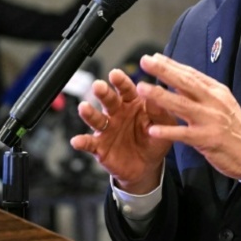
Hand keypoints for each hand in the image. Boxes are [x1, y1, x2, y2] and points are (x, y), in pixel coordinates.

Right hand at [70, 68, 173, 193]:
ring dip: (89, 113)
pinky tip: (76, 141)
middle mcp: (117, 112)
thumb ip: (159, 112)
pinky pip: (89, 143)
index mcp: (133, 103)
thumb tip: (154, 97)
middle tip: (98, 86)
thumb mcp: (164, 125)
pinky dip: (82, 142)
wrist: (147, 166)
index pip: (126, 89)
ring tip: (83, 108)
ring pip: (96, 118)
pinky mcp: (100, 147)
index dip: (120, 81)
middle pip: (108, 100)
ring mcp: (107, 129)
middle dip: (103, 92)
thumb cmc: (156, 140)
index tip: (115, 74)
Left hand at [138, 54, 240, 179]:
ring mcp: (210, 119)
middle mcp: (213, 101)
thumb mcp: (221, 103)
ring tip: (142, 88)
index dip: (171, 65)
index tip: (154, 57)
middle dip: (164, 71)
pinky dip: (168, 131)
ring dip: (160, 96)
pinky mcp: (207, 139)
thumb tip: (178, 78)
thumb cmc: (232, 127)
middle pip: (185, 82)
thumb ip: (201, 92)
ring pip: (182, 104)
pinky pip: (184, 134)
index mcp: (216, 91)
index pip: (191, 74)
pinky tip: (152, 129)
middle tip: (145, 61)